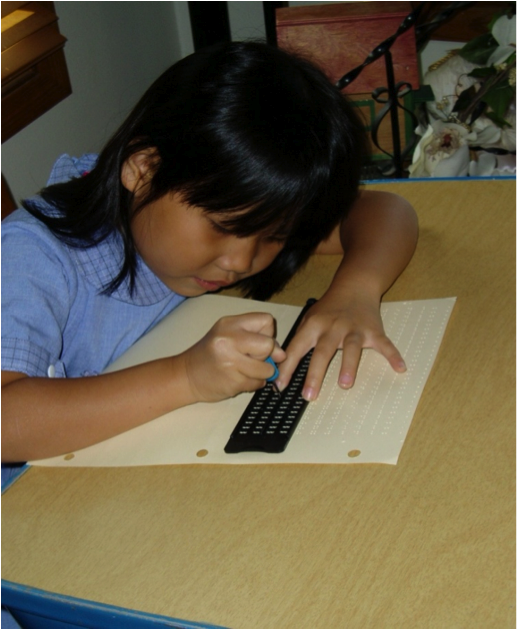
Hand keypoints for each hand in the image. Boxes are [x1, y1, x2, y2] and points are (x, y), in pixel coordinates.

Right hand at [181, 313, 285, 401]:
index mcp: (229, 323)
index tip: (256, 342)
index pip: (266, 321)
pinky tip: (238, 379)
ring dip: (262, 373)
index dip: (268, 334)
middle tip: (251, 358)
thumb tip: (281, 354)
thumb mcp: (229, 336)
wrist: (186, 375)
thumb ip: (256, 338)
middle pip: (268, 344)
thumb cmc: (211, 355)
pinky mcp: (233, 381)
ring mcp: (230, 361)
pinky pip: (258, 383)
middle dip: (266, 355)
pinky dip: (253, 383)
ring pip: (266, 368)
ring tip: (245, 370)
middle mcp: (229, 339)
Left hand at [276, 293, 405, 400]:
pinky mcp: (373, 331)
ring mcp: (354, 329)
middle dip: (315, 374)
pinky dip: (393, 355)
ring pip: (351, 348)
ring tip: (345, 384)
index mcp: (314, 326)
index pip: (297, 348)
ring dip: (348, 365)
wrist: (354, 286)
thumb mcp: (308, 320)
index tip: (280, 385)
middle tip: (309, 395)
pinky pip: (384, 344)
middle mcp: (333, 328)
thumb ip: (298, 342)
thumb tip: (281, 368)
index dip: (287, 366)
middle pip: (323, 351)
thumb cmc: (328, 309)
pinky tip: (400, 368)